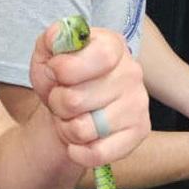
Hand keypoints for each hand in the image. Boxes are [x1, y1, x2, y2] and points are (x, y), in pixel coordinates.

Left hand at [29, 24, 149, 167]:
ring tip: (71, 118)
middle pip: (76, 100)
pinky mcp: (139, 132)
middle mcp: (132, 72)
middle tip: (62, 99)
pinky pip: (98, 153)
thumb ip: (51, 40)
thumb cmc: (62, 79)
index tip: (56, 71)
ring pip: (83, 129)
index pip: (97, 57)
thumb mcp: (48, 54)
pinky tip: (77, 143)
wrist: (71, 110)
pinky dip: (78, 152)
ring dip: (66, 128)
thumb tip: (58, 36)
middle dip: (58, 103)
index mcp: (113, 45)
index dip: (65, 69)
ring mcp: (138, 103)